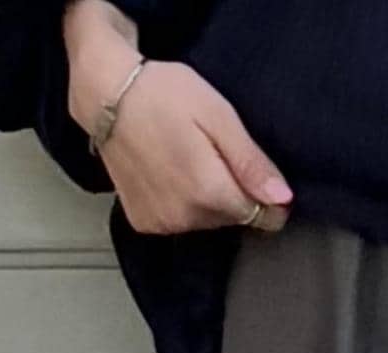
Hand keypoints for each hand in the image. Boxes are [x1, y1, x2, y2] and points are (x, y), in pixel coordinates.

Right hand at [64, 0, 291, 235]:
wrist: (103, 93)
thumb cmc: (161, 93)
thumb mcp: (217, 116)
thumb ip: (251, 162)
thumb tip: (283, 200)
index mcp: (210, 193)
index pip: (263, 217)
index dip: (268, 198)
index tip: (256, 173)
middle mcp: (186, 218)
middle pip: (234, 219)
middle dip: (234, 193)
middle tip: (212, 153)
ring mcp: (162, 223)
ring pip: (208, 222)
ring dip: (207, 199)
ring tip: (188, 159)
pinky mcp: (144, 223)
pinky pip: (180, 222)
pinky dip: (181, 204)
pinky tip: (169, 173)